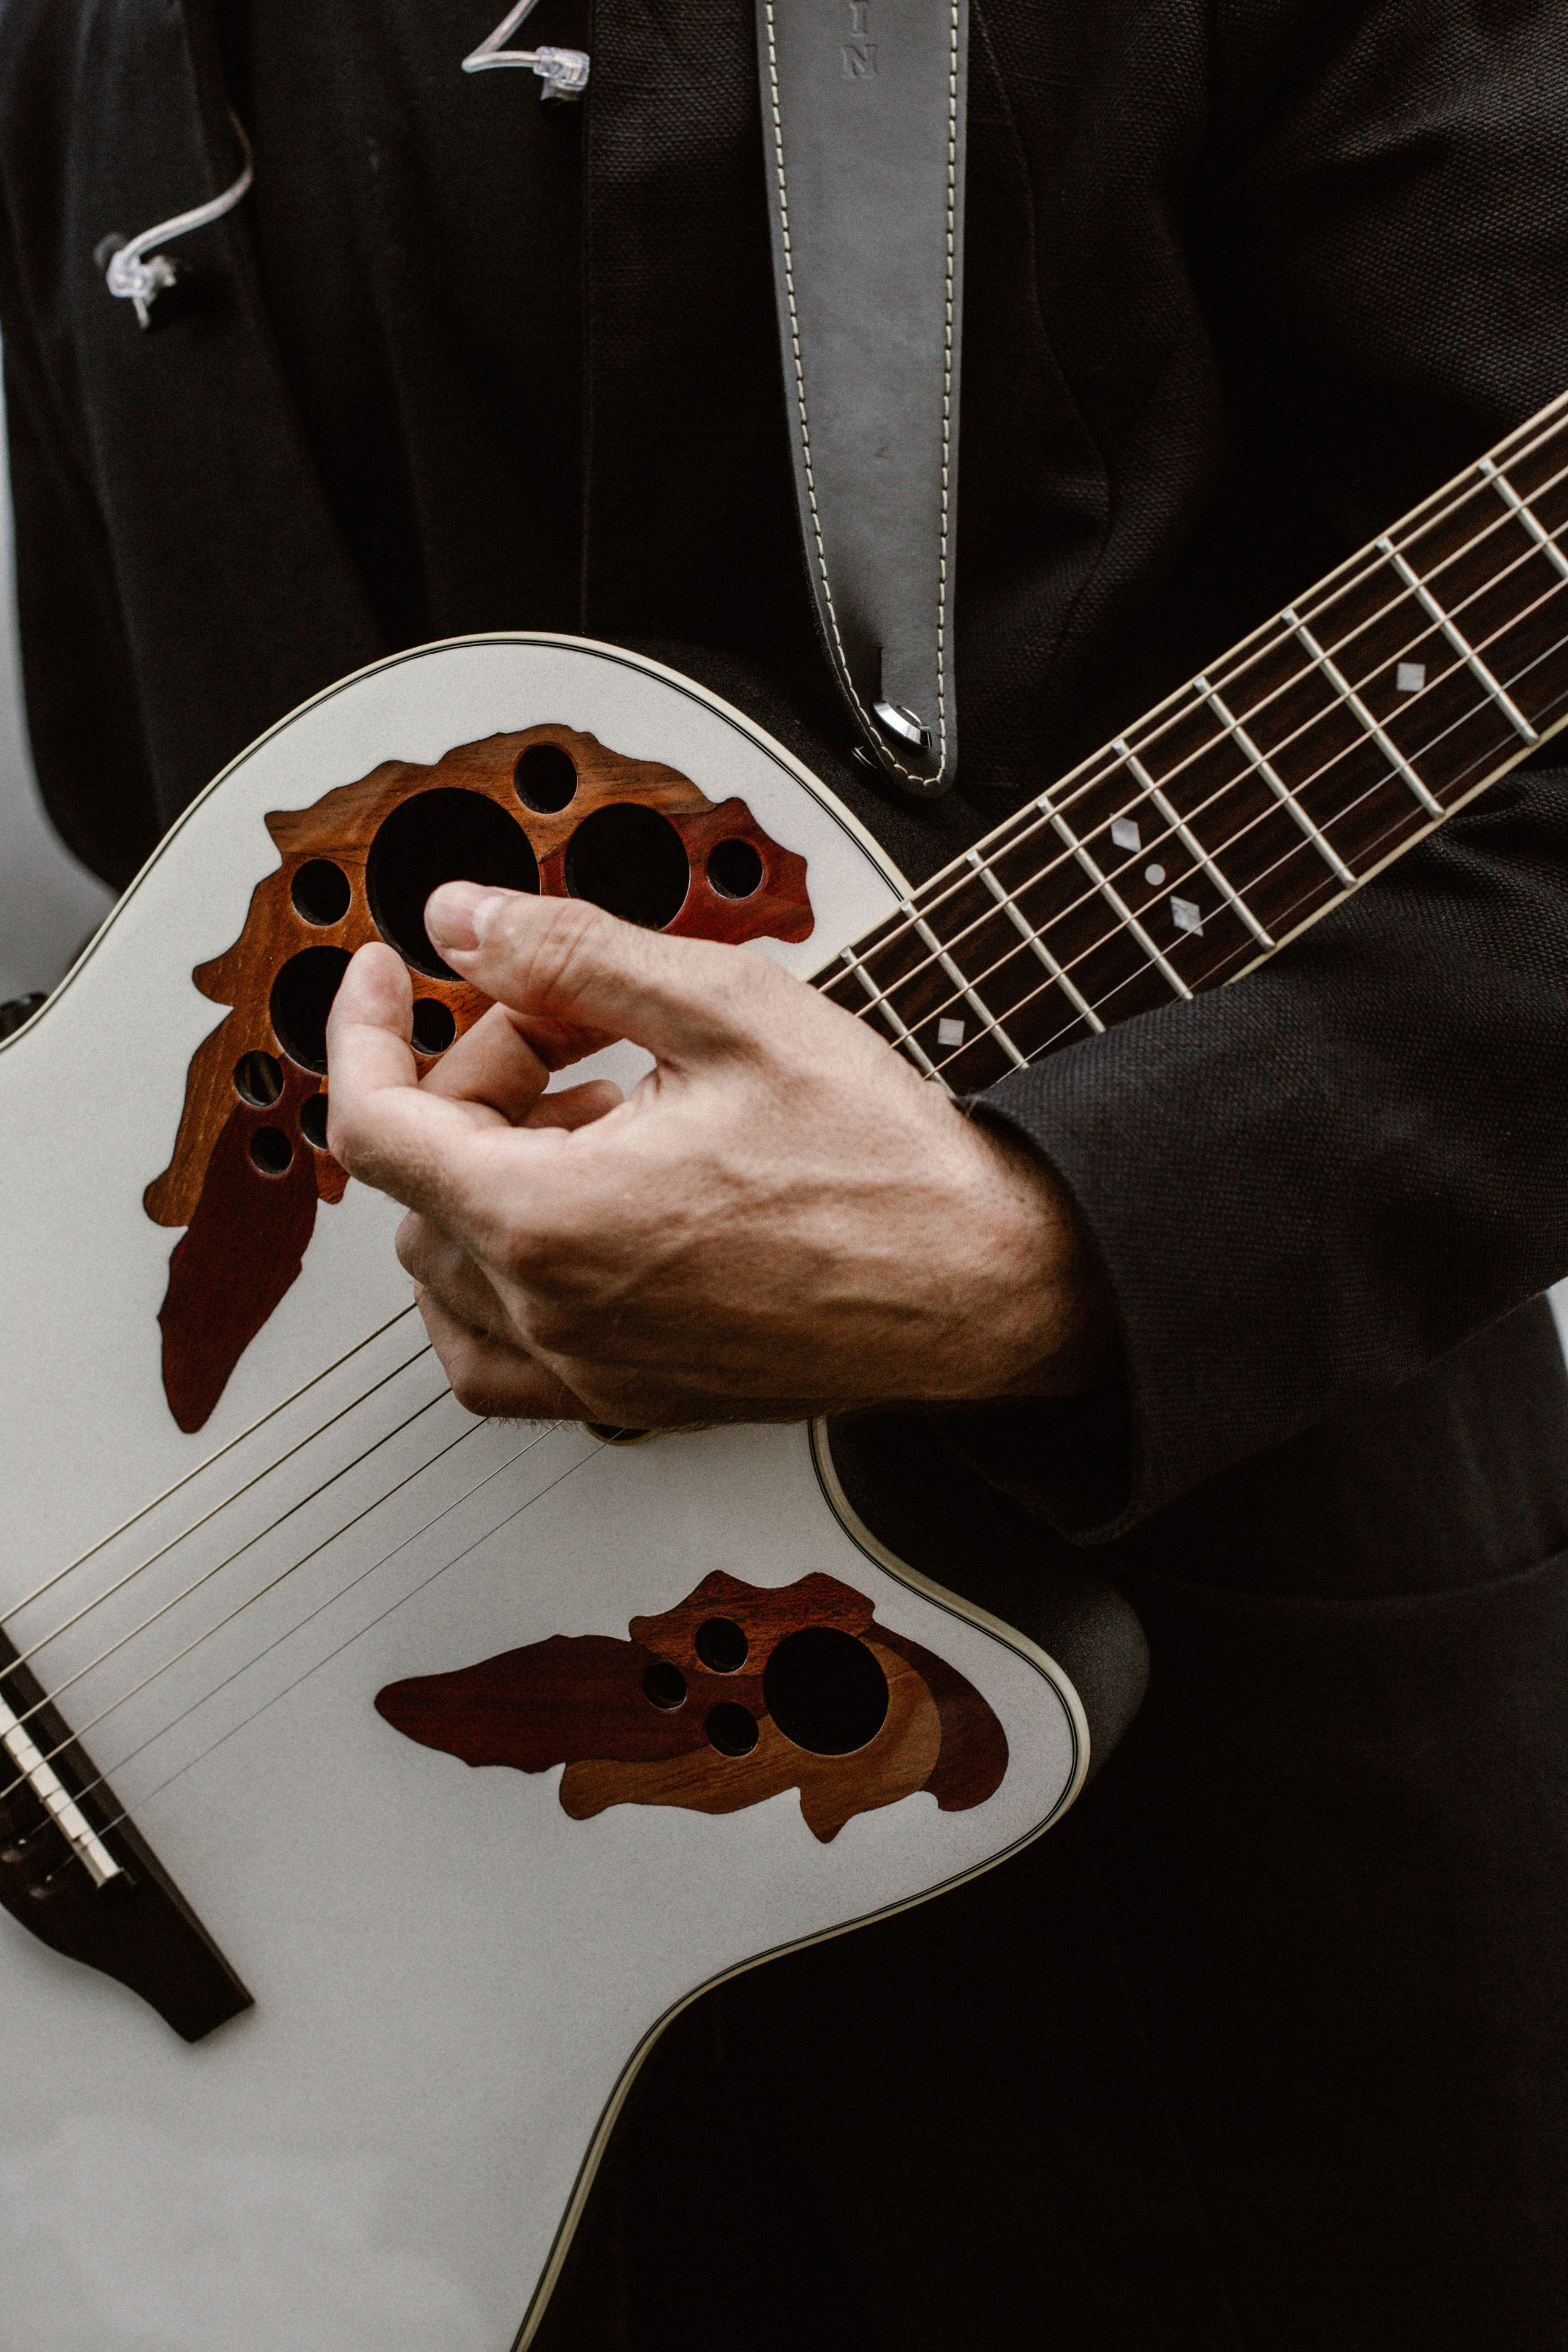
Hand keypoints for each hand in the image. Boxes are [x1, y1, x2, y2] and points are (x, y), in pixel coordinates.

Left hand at [325, 883, 1111, 1425]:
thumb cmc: (885, 1165)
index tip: (386, 978)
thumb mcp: (728, 1009)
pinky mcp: (633, 1399)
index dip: (366, 1029)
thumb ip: (574, 955)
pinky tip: (578, 1216)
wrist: (987, 1283)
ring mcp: (592, 1373)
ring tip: (594, 1122)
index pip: (377, 1126)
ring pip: (450, 1276)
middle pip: (422, 1187)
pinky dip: (501, 1282)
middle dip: (470, 1085)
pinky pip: (503, 1360)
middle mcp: (556, 1317)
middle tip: (564, 1031)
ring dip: (486, 1179)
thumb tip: (468, 922)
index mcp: (554, 1222)